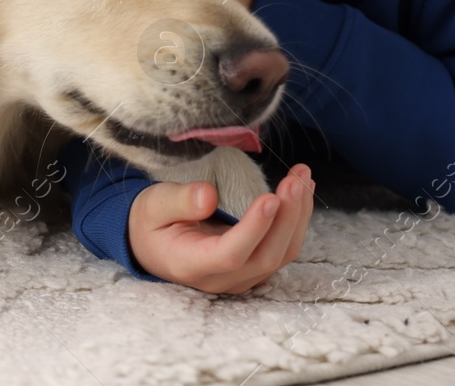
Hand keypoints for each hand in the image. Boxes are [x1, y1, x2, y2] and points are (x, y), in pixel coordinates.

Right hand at [128, 165, 313, 293]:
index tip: (269, 197)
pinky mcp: (253, 267)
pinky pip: (283, 249)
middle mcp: (221, 278)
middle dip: (287, 216)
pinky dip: (296, 220)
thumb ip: (179, 201)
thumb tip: (209, 196)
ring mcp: (241, 277)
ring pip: (281, 254)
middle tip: (296, 178)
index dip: (254, 229)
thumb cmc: (151, 222)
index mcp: (191, 264)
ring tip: (303, 177)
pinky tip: (301, 191)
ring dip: (298, 215)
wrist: (150, 245)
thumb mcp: (153, 205)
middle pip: (266, 256)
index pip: (230, 254)